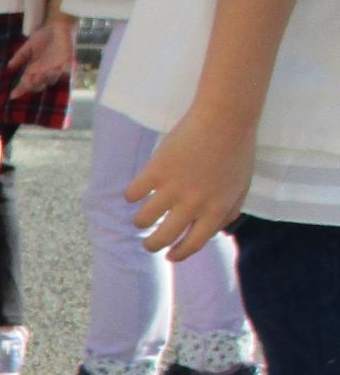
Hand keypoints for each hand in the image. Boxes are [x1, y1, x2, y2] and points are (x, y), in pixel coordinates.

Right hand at [6, 16, 75, 98]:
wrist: (58, 25)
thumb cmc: (44, 35)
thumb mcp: (28, 46)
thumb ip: (20, 56)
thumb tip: (9, 67)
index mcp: (34, 69)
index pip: (26, 82)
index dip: (20, 89)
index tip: (13, 95)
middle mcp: (44, 71)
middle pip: (38, 85)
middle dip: (33, 85)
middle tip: (30, 80)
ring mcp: (56, 68)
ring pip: (50, 81)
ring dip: (45, 79)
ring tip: (42, 73)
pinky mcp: (67, 62)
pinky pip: (65, 72)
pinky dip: (60, 73)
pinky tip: (55, 69)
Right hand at [125, 103, 255, 260]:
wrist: (225, 118)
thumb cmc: (238, 149)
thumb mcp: (242, 186)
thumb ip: (230, 211)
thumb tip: (217, 231)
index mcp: (215, 210)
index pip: (193, 244)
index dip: (179, 254)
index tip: (170, 256)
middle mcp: (192, 205)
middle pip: (162, 238)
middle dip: (151, 245)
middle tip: (148, 243)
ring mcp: (171, 189)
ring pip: (142, 220)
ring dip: (140, 222)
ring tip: (141, 217)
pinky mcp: (154, 171)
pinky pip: (133, 194)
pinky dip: (132, 195)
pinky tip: (137, 191)